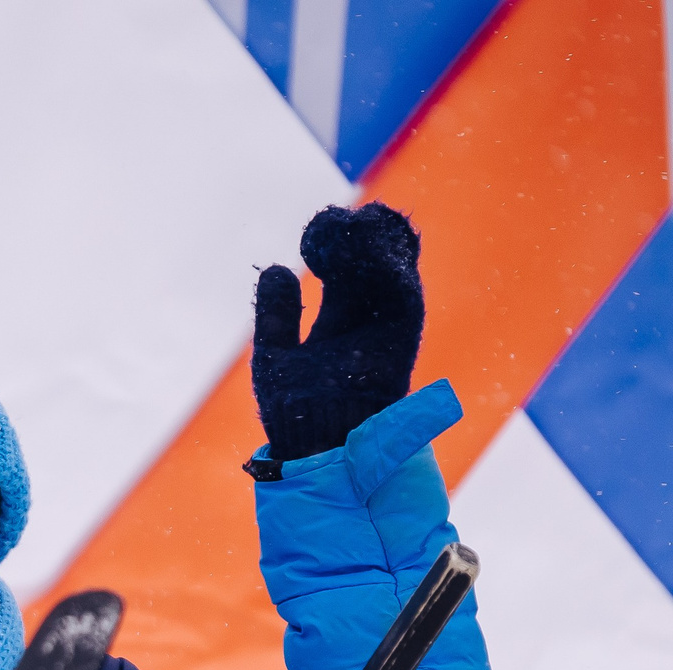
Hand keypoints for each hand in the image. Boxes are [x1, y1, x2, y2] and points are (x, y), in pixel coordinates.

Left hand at [251, 202, 424, 463]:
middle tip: (336, 217)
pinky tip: (376, 245)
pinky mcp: (401, 335)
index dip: (332, 243)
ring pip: (390, 270)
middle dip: (359, 235)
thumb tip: (276, 268)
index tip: (318, 225)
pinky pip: (404, 293)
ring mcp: (384, 326)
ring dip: (379, 243)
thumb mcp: (275, 352)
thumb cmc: (293, 408)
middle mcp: (365, 319)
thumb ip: (276, 314)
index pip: (342, 269)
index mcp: (336, 319)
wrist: (316, 441)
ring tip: (359, 219)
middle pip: (369, 262)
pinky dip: (393, 267)